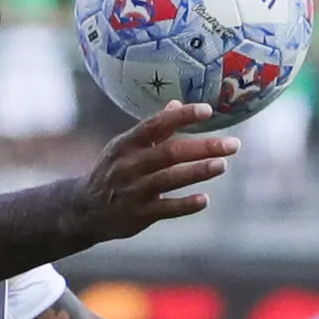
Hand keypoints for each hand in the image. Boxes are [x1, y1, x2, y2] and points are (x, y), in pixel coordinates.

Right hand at [66, 102, 240, 241]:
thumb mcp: (125, 147)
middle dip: (203, 147)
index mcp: (126, 144)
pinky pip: (165, 209)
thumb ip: (154, 130)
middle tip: (233, 144)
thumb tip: (177, 103)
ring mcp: (134, 191)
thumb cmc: (113, 171)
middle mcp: (129, 165)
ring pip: (170, 179)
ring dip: (197, 172)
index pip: (155, 125)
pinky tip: (204, 200)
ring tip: (222, 165)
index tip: (207, 111)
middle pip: (170, 152)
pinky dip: (185, 205)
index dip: (181, 117)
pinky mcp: (139, 214)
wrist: (85, 209)